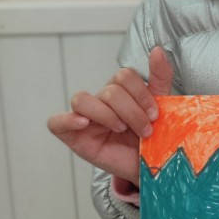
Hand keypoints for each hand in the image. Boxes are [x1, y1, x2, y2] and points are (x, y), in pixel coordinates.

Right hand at [47, 46, 172, 185]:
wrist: (150, 169)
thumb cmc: (153, 138)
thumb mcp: (162, 105)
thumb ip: (160, 77)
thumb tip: (158, 50)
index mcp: (121, 90)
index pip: (123, 75)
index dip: (141, 93)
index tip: (155, 114)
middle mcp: (101, 100)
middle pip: (109, 90)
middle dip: (132, 111)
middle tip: (145, 130)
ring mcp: (85, 117)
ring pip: (82, 99)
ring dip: (107, 115)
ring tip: (121, 129)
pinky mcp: (73, 136)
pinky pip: (56, 122)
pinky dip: (68, 120)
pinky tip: (85, 123)